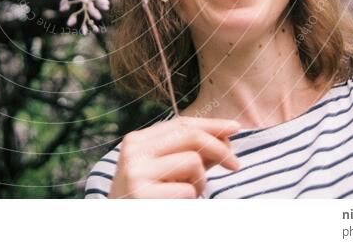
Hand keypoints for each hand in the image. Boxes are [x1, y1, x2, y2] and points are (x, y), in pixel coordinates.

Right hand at [108, 116, 240, 198]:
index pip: (181, 123)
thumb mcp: (167, 171)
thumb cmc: (147, 199)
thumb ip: (191, 153)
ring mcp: (135, 172)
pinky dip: (191, 199)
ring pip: (192, 161)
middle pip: (189, 135)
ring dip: (201, 181)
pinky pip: (187, 190)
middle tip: (235, 165)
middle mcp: (134, 151)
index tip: (235, 129)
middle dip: (219, 147)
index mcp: (137, 140)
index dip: (211, 125)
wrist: (117, 227)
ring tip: (189, 194)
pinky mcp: (142, 194)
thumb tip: (225, 138)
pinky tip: (176, 204)